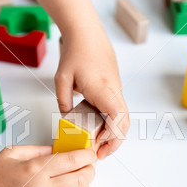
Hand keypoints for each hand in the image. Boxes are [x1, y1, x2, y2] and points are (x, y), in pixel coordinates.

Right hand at [0, 145, 95, 186]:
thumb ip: (39, 150)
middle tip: (88, 165)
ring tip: (80, 181)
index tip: (89, 152)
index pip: (72, 160)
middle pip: (82, 180)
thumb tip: (60, 149)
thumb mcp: (12, 153)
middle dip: (90, 169)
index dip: (86, 154)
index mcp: (34, 170)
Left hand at [55, 29, 129, 159]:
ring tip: (99, 145)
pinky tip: (98, 128)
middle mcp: (114, 90)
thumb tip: (68, 119)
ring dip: (114, 133)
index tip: (99, 144)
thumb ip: (64, 102)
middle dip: (115, 141)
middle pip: (124, 122)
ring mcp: (116, 89)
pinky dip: (111, 123)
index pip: (117, 117)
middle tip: (100, 154)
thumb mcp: (62, 78)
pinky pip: (116, 109)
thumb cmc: (76, 51)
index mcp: (103, 88)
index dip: (111, 134)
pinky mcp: (113, 88)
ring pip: (122, 117)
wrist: (87, 32)